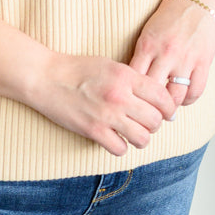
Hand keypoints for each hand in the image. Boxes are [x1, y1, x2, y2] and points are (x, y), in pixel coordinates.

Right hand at [28, 52, 176, 157]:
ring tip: (132, 133)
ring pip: (142, 138)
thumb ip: (133, 80)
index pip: (163, 97)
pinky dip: (119, 147)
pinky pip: (120, 149)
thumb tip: (155, 98)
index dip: (168, 108)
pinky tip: (113, 139)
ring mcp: (107, 115)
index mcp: (126, 76)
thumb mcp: (110, 65)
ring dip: (140, 138)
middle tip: (145, 123)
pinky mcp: (93, 130)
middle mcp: (120, 96)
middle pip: (156, 120)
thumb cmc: (77, 69)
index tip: (165, 113)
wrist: (45, 77)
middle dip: (154, 124)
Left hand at [128, 0, 214, 107]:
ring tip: (164, 112)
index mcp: (147, 46)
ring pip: (175, 96)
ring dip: (169, 108)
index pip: (134, 80)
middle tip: (146, 117)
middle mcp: (166, 53)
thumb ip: (140, 58)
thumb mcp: (147, 35)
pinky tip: (183, 100)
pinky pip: (195, 91)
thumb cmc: (168, 20)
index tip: (128, 106)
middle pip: (153, 92)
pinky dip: (188, 100)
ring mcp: (186, 59)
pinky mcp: (203, 62)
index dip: (130, 97)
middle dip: (148, 108)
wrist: (196, 1)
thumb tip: (130, 86)